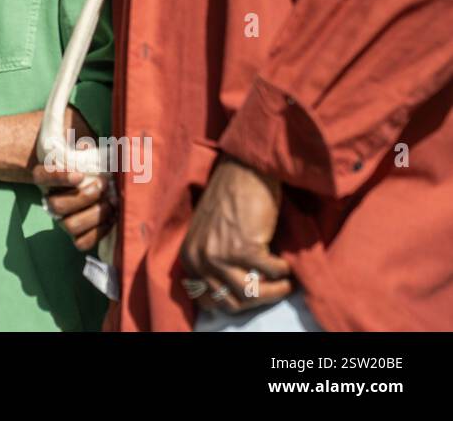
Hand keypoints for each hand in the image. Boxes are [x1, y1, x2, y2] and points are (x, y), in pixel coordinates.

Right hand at [32, 108, 113, 251]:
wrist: (99, 177)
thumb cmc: (90, 159)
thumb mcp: (85, 146)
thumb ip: (83, 145)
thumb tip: (85, 147)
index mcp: (48, 175)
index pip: (41, 176)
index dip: (57, 177)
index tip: (79, 174)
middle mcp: (52, 198)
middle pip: (56, 206)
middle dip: (82, 197)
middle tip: (102, 186)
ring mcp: (64, 218)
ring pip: (69, 225)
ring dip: (93, 215)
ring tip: (111, 203)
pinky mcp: (78, 233)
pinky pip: (82, 242)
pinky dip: (98, 232)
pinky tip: (112, 218)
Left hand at [181, 155, 292, 313]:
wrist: (243, 171)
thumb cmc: (230, 200)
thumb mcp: (209, 235)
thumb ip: (212, 262)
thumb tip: (228, 297)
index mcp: (188, 257)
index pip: (207, 300)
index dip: (233, 302)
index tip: (250, 297)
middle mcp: (200, 259)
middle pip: (231, 302)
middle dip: (256, 301)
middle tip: (273, 291)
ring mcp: (221, 254)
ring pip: (252, 294)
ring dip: (275, 291)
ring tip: (285, 283)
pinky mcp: (245, 248)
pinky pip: (272, 273)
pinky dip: (283, 270)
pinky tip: (285, 261)